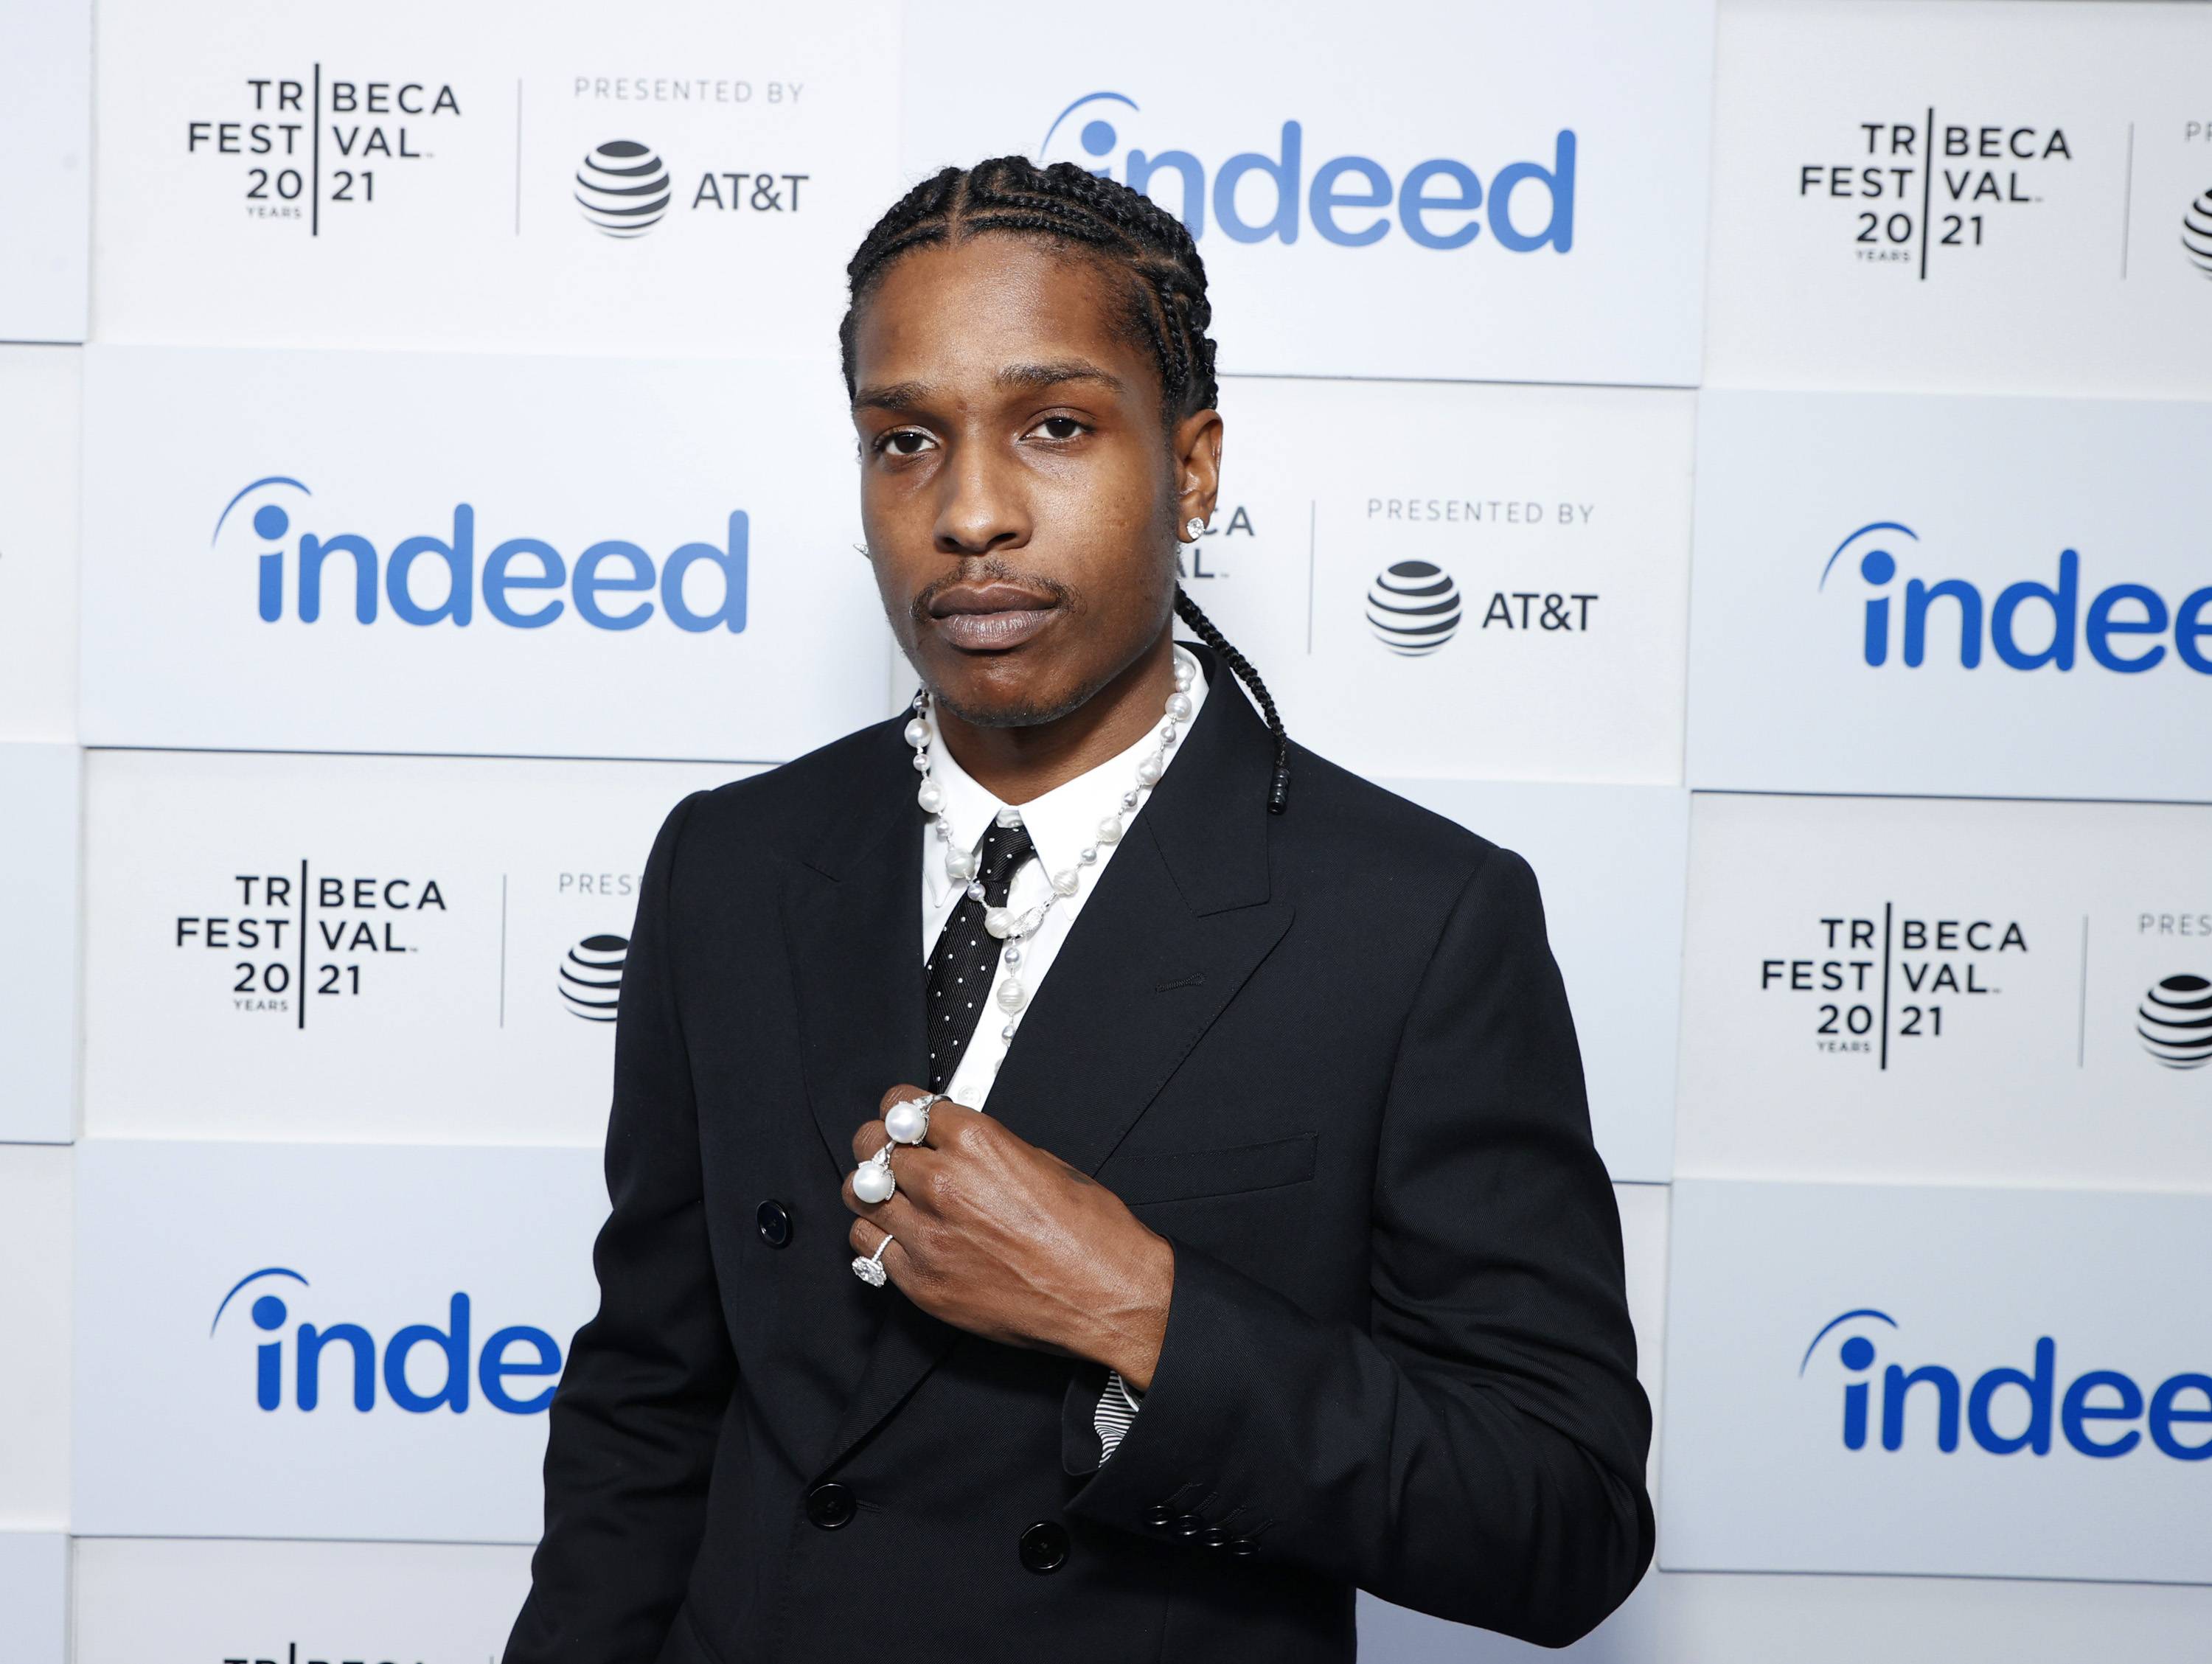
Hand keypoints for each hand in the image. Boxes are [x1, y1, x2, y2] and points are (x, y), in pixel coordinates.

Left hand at [844, 1083, 1175, 1389]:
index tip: (902, 1120)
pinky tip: (904, 1236)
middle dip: (880, 1146)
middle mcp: (944, 1184)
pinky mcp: (923, 1283)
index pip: (901, 1106)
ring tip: (892, 1197)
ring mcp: (928, 1237)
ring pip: (858, 1196)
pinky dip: (882, 1237)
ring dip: (872, 1192)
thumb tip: (950, 1143)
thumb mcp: (1043, 1162)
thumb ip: (984, 1149)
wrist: (1108, 1295)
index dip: (901, 1111)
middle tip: (890, 1156)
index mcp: (977, 1144)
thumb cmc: (1091, 1232)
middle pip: (871, 1146)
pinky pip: (869, 1247)